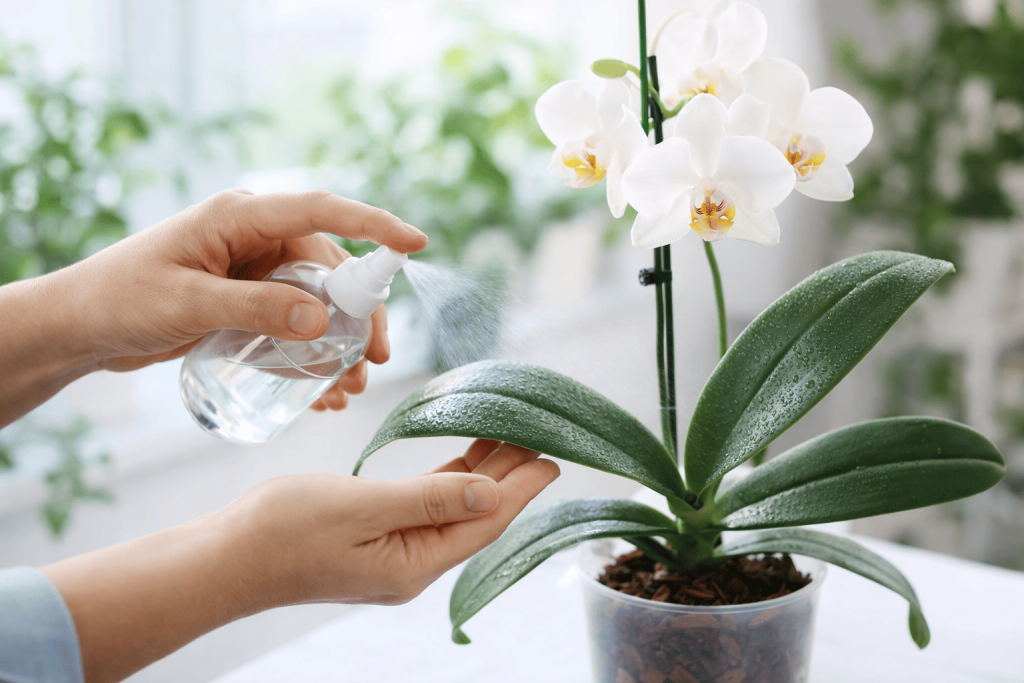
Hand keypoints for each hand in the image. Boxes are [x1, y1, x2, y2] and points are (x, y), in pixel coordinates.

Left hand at [65, 189, 426, 408]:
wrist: (81, 326)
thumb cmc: (122, 299)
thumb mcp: (188, 303)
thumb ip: (255, 309)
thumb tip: (323, 319)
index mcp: (240, 216)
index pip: (320, 211)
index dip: (372, 225)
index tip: (415, 243)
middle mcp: (254, 237)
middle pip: (329, 267)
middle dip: (358, 315)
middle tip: (375, 361)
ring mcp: (253, 268)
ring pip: (317, 299)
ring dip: (338, 343)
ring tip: (348, 388)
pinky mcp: (248, 299)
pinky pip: (294, 322)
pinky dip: (311, 354)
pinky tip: (321, 392)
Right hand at [232, 440, 560, 606]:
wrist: (226, 557)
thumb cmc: (284, 531)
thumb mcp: (362, 508)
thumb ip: (429, 498)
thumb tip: (490, 490)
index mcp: (415, 563)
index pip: (486, 521)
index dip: (522, 488)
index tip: (554, 457)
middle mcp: (413, 563)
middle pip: (477, 514)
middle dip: (510, 474)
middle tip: (539, 431)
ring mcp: (395, 552)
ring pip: (454, 506)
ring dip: (482, 471)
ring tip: (511, 434)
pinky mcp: (377, 537)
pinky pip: (427, 505)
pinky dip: (449, 477)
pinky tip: (465, 456)